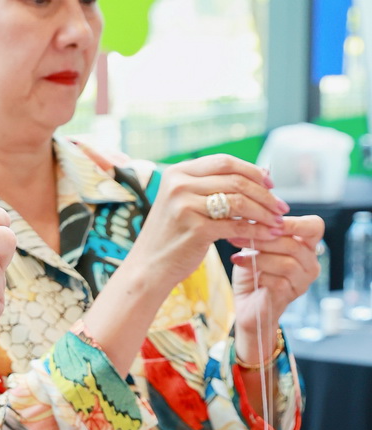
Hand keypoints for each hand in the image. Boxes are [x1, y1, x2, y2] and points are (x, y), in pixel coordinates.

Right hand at [128, 154, 289, 295]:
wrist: (149, 267)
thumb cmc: (174, 235)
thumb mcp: (186, 202)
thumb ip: (213, 186)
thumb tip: (261, 175)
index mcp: (177, 172)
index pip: (225, 162)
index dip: (252, 170)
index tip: (271, 184)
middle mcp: (179, 184)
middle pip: (236, 180)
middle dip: (264, 194)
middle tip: (281, 207)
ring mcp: (185, 205)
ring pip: (239, 201)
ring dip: (264, 212)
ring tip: (276, 222)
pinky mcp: (195, 228)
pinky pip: (236, 225)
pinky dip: (255, 230)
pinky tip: (266, 236)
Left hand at [231, 214, 323, 362]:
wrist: (246, 304)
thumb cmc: (252, 270)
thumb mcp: (255, 244)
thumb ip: (259, 228)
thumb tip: (248, 204)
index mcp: (307, 245)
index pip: (314, 226)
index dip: (292, 222)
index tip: (264, 219)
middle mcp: (311, 262)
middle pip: (294, 244)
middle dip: (264, 238)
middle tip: (238, 235)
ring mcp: (303, 281)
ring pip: (287, 262)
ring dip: (258, 255)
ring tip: (236, 252)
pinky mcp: (290, 296)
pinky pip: (277, 280)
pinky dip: (256, 271)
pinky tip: (239, 264)